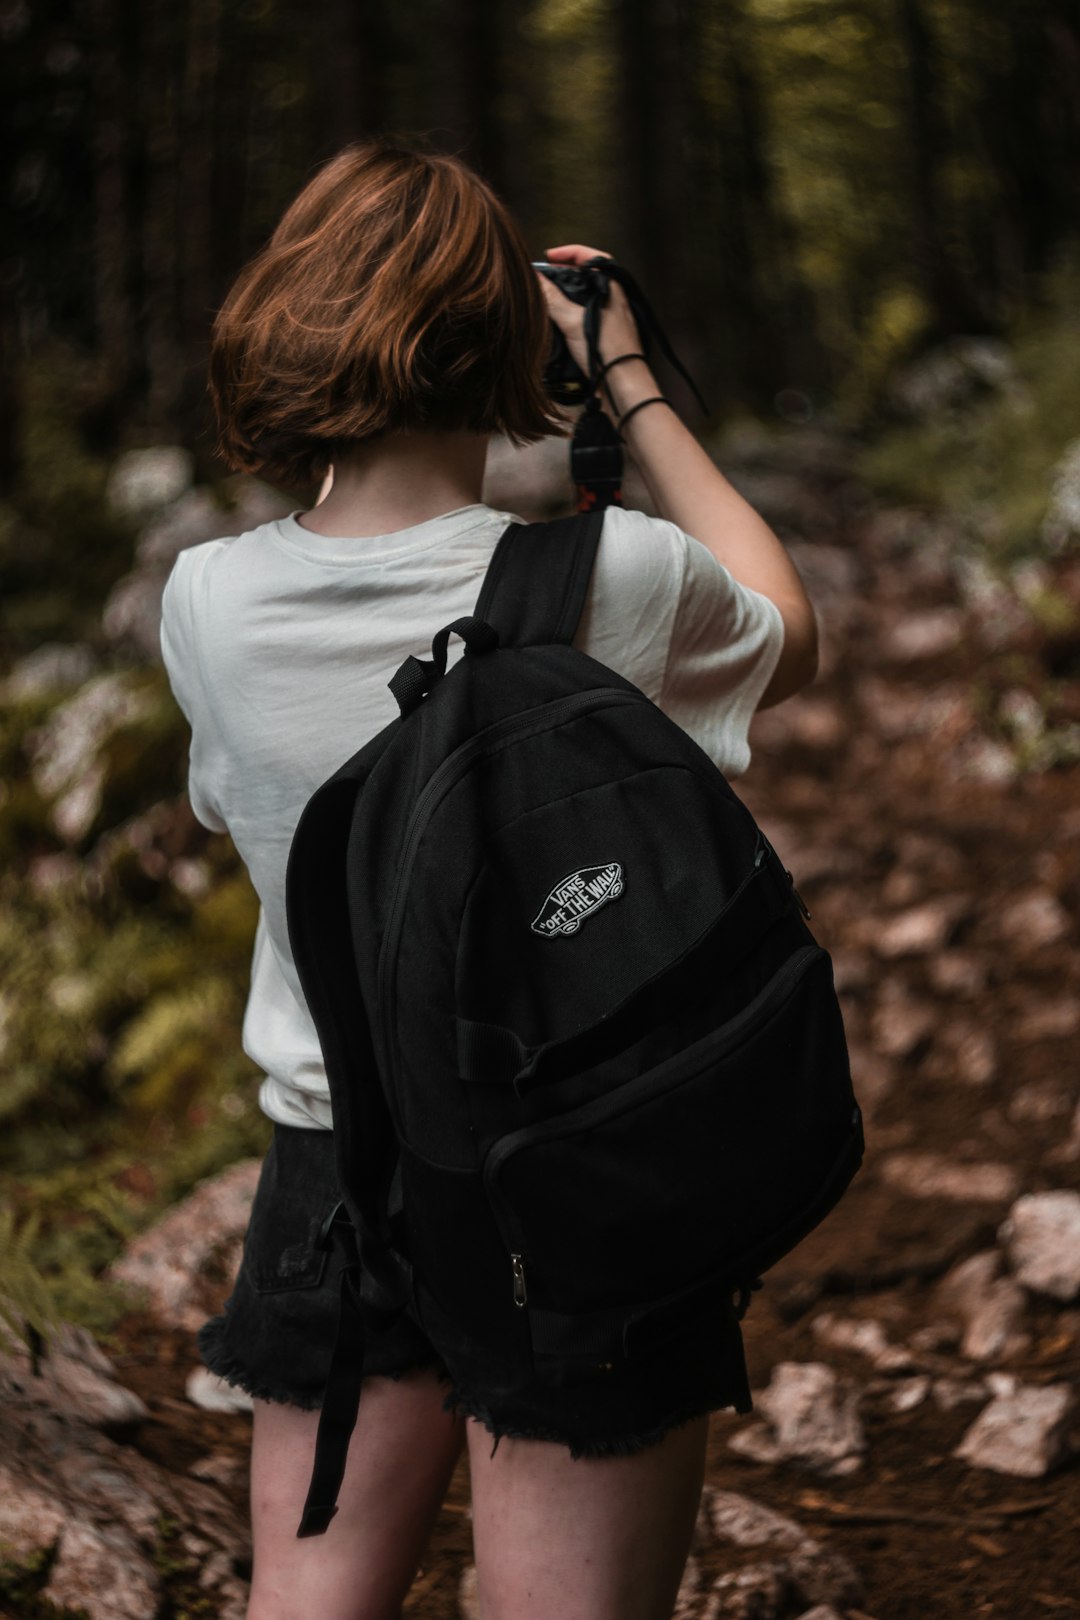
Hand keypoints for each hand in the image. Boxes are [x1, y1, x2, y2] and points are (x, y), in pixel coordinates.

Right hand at [536, 244, 645, 379]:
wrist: (623, 385)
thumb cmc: (608, 351)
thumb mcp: (573, 321)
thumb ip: (552, 299)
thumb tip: (535, 281)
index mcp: (611, 288)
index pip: (592, 256)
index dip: (569, 253)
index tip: (549, 257)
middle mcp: (613, 300)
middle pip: (586, 277)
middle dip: (563, 275)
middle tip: (545, 278)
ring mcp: (610, 318)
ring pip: (584, 298)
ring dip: (565, 296)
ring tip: (547, 299)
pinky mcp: (604, 336)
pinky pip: (584, 317)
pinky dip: (570, 315)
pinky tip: (557, 323)